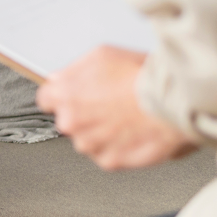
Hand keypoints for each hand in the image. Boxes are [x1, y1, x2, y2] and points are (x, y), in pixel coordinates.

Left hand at [36, 46, 196, 169]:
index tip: (74, 97)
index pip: (46, 100)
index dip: (62, 97)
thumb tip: (61, 78)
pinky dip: (118, 147)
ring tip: (125, 118)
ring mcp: (89, 144)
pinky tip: (132, 132)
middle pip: (69, 121)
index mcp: (64, 95)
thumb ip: (74, 70)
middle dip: (84, 115)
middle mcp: (71, 122)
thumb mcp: (101, 56)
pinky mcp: (109, 161)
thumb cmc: (138, 75)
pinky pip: (107, 155)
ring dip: (101, 133)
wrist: (170, 101)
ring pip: (88, 140)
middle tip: (109, 105)